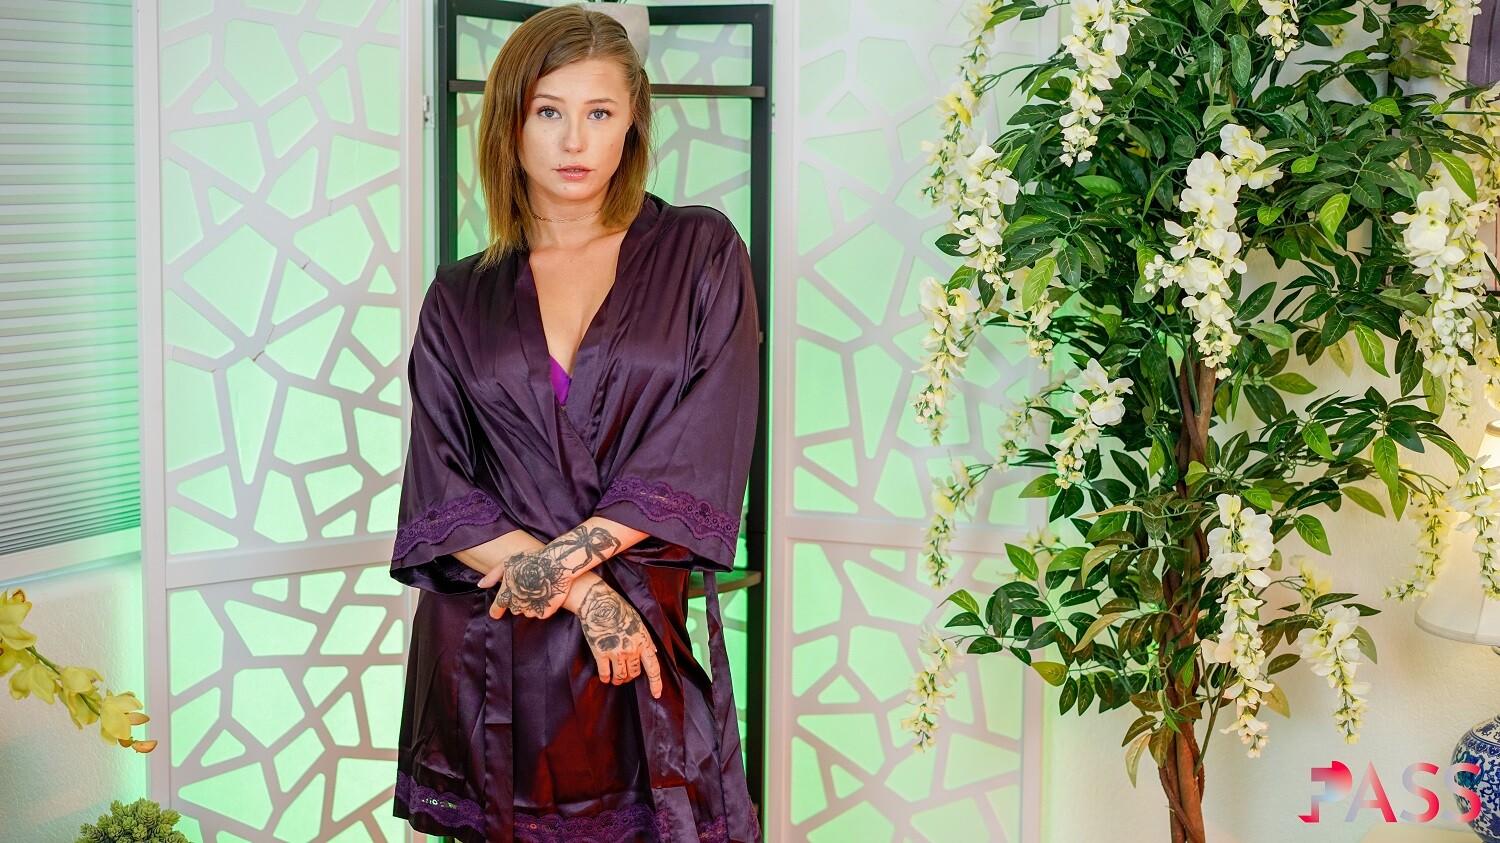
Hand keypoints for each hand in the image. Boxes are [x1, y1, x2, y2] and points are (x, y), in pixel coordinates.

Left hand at [481, 546, 573, 619]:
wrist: (557, 564)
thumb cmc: (532, 560)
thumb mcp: (508, 562)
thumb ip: (493, 575)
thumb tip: (481, 585)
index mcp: (506, 594)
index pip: (496, 610)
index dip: (496, 610)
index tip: (497, 612)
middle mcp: (517, 605)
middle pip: (513, 609)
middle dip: (517, 601)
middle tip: (526, 587)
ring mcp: (531, 610)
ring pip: (526, 611)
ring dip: (529, 604)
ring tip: (537, 589)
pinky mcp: (544, 612)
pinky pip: (539, 613)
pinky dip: (541, 607)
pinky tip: (545, 595)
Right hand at [576, 579, 661, 698]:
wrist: (599, 603)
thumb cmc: (620, 610)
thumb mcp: (639, 623)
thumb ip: (647, 640)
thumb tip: (653, 653)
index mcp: (643, 642)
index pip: (653, 668)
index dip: (656, 683)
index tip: (657, 695)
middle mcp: (631, 650)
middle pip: (634, 674)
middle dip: (631, 677)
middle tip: (626, 675)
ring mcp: (615, 652)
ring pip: (620, 676)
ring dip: (618, 680)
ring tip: (616, 678)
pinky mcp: (600, 653)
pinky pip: (604, 673)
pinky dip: (605, 678)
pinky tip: (605, 677)